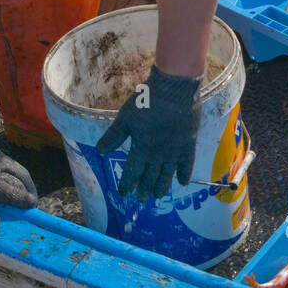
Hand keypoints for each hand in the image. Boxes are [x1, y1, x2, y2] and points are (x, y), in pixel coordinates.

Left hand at [96, 65, 201, 199]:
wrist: (174, 88)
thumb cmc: (147, 100)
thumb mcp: (126, 116)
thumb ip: (114, 135)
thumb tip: (100, 151)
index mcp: (141, 148)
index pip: (132, 172)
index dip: (127, 184)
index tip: (124, 193)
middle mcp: (158, 154)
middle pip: (150, 177)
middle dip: (143, 189)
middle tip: (140, 199)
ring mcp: (175, 150)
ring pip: (167, 174)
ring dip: (162, 187)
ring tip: (158, 197)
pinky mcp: (188, 143)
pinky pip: (187, 164)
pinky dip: (184, 174)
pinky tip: (182, 182)